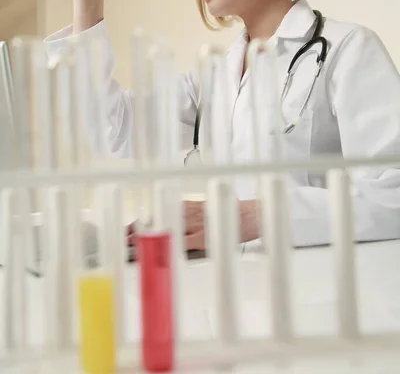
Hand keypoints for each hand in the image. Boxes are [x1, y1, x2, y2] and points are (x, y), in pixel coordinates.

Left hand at [126, 200, 259, 251]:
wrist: (252, 214)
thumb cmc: (231, 214)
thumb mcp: (206, 210)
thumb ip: (190, 216)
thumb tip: (173, 225)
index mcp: (189, 206)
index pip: (159, 212)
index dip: (142, 221)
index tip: (127, 228)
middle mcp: (189, 213)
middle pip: (158, 220)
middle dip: (139, 230)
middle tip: (122, 238)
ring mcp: (195, 224)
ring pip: (166, 231)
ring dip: (148, 238)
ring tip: (130, 246)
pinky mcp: (204, 237)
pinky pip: (182, 242)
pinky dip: (168, 246)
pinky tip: (156, 252)